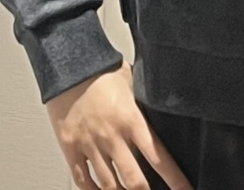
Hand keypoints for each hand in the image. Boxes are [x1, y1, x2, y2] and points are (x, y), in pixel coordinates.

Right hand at [46, 60, 193, 189]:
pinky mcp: (71, 149)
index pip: (158, 157)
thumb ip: (144, 102)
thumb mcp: (132, 82)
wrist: (69, 66)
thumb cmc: (101, 71)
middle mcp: (113, 137)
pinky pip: (82, 180)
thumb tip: (162, 103)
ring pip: (109, 185)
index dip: (174, 178)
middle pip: (134, 181)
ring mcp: (91, 145)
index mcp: (132, 120)